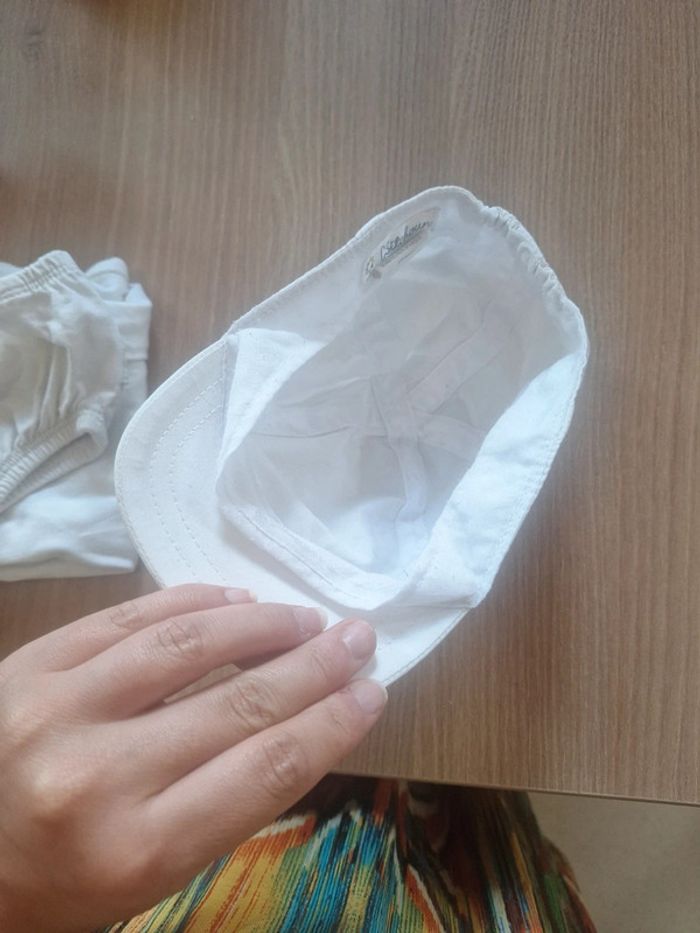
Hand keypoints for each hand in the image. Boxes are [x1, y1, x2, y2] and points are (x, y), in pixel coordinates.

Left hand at [0, 585, 385, 931]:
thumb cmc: (60, 881)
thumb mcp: (148, 872)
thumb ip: (222, 802)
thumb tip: (303, 719)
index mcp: (136, 851)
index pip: (265, 772)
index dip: (331, 724)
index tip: (371, 692)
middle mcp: (99, 777)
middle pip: (239, 705)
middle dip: (315, 667)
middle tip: (358, 639)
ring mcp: (57, 710)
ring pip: (186, 646)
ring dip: (261, 624)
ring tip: (305, 618)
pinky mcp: (30, 665)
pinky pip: (127, 618)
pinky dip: (190, 601)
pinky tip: (234, 598)